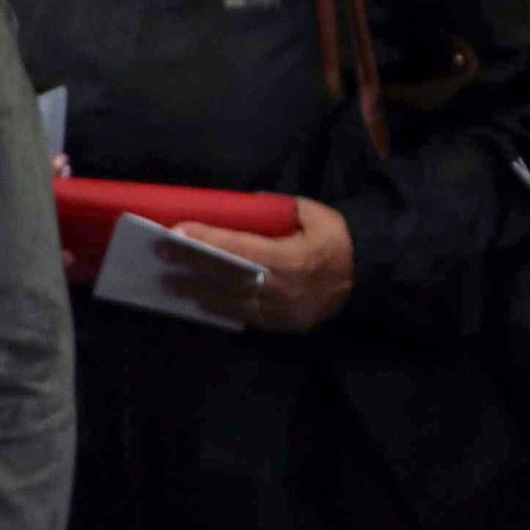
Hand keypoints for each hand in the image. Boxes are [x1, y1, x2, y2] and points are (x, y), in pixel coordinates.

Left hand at [167, 195, 353, 331]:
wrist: (369, 276)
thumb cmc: (338, 241)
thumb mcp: (316, 215)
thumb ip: (281, 209)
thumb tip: (246, 205)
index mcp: (289, 258)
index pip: (237, 248)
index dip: (205, 239)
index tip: (175, 232)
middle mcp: (281, 287)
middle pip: (227, 277)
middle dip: (190, 267)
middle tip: (159, 258)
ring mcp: (282, 310)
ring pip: (232, 302)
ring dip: (199, 293)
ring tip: (171, 284)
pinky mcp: (284, 324)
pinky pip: (247, 317)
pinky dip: (222, 309)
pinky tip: (201, 302)